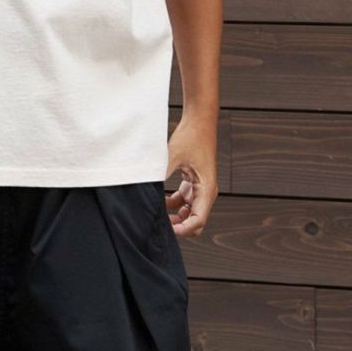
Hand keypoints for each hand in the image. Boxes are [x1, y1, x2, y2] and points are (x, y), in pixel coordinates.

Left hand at [165, 114, 218, 237]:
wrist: (199, 120)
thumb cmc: (191, 136)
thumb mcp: (172, 156)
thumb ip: (160, 175)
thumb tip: (145, 189)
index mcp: (206, 189)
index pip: (198, 221)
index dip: (183, 230)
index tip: (167, 230)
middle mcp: (206, 192)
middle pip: (195, 221)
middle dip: (179, 226)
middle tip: (159, 224)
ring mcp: (201, 187)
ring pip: (189, 213)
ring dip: (175, 216)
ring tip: (156, 213)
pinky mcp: (194, 182)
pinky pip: (184, 202)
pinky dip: (172, 205)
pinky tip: (159, 199)